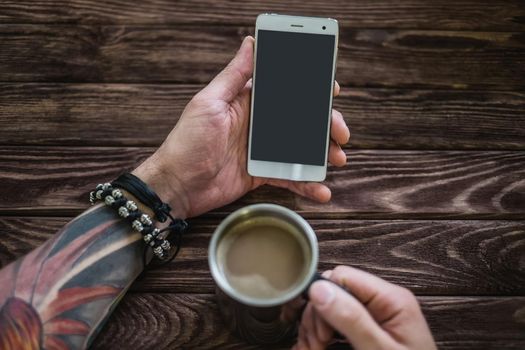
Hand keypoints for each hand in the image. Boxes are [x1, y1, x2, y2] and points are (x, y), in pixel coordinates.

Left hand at [133, 36, 349, 217]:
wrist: (176, 186)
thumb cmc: (187, 143)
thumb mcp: (209, 103)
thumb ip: (234, 76)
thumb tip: (250, 43)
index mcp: (247, 103)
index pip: (285, 90)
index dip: (310, 89)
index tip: (332, 90)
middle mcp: (257, 124)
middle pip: (300, 120)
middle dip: (324, 124)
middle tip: (340, 132)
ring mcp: (261, 150)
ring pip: (300, 148)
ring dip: (321, 153)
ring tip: (337, 159)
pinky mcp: (261, 173)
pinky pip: (289, 176)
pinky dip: (306, 183)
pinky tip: (321, 188)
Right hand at [294, 266, 436, 349]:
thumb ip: (352, 319)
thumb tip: (319, 289)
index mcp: (392, 299)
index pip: (342, 276)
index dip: (324, 300)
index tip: (322, 333)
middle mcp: (383, 301)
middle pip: (333, 291)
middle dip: (318, 318)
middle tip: (316, 346)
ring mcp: (375, 314)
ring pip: (330, 306)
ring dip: (316, 328)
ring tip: (315, 349)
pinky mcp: (367, 328)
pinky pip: (336, 321)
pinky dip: (321, 335)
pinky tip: (317, 347)